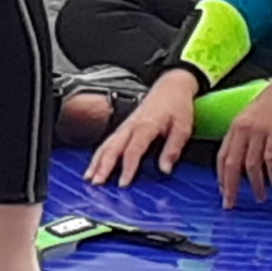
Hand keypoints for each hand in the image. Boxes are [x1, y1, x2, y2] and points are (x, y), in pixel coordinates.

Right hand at [83, 70, 200, 187]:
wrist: (171, 86)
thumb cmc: (177, 106)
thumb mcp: (183, 127)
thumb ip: (173, 149)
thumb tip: (165, 169)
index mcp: (146, 125)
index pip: (133, 150)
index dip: (128, 168)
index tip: (123, 184)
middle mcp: (132, 125)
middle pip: (113, 147)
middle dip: (103, 166)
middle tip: (97, 183)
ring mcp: (126, 125)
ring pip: (107, 144)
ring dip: (97, 161)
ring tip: (89, 177)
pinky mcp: (124, 126)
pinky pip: (108, 141)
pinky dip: (99, 154)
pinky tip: (94, 165)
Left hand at [216, 52, 271, 208]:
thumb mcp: (255, 114)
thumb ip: (247, 133)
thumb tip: (245, 155)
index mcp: (237, 124)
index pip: (222, 155)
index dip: (221, 177)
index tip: (223, 192)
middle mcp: (244, 128)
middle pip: (232, 163)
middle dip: (231, 187)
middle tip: (232, 203)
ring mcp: (260, 130)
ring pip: (251, 164)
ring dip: (256, 184)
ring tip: (261, 196)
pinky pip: (271, 158)